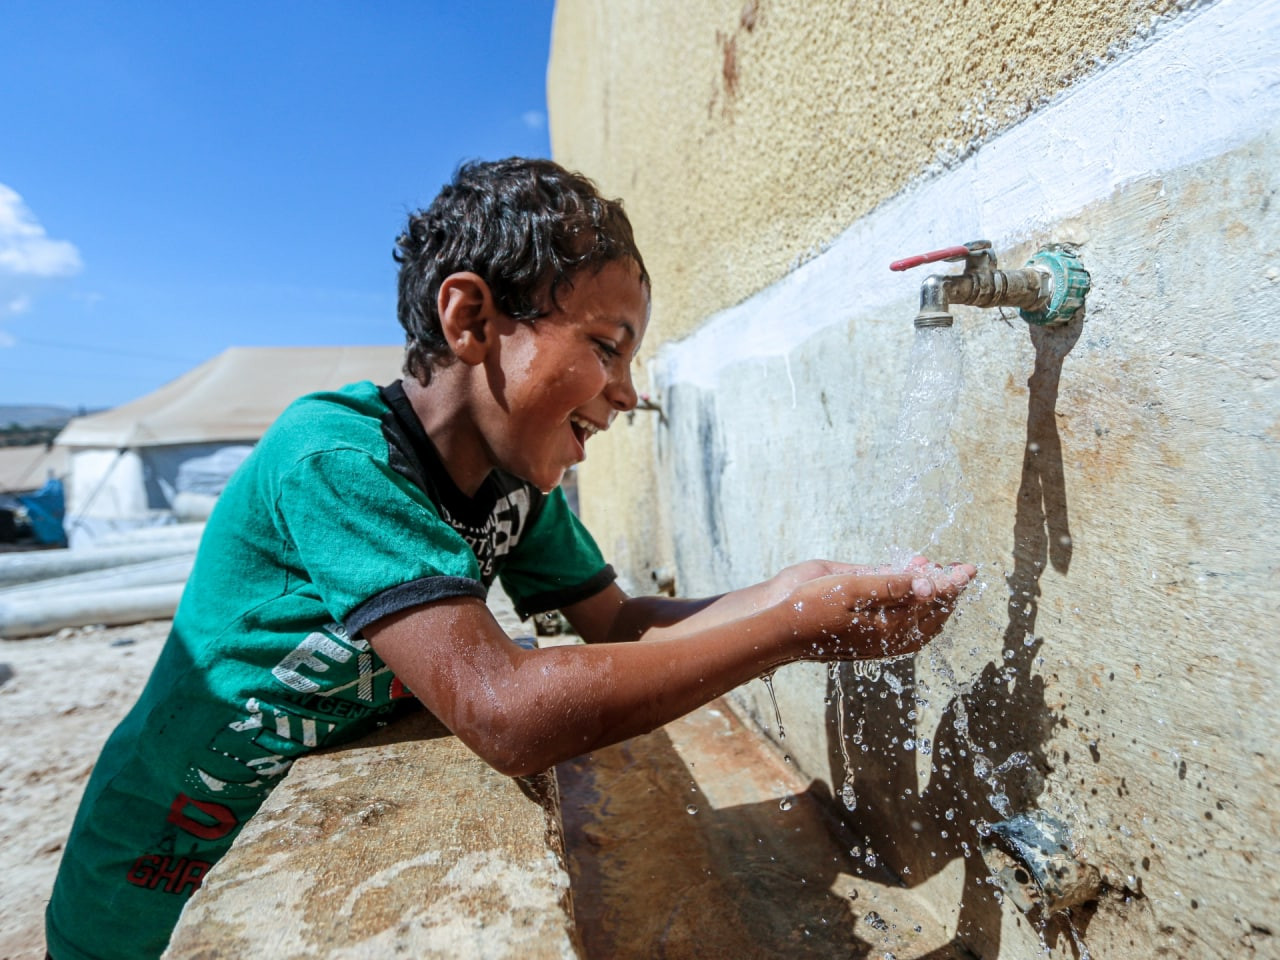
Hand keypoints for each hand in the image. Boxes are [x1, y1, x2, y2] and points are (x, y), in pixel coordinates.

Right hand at [780, 557, 974, 661]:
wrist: (781, 634)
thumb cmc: (810, 607)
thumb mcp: (849, 588)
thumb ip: (889, 586)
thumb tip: (927, 584)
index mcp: (888, 627)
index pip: (931, 602)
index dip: (951, 583)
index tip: (967, 568)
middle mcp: (888, 641)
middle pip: (932, 617)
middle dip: (947, 592)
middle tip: (959, 572)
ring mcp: (879, 645)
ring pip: (921, 627)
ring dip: (934, 603)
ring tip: (939, 582)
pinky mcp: (868, 645)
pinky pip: (907, 634)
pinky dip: (919, 615)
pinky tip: (913, 603)